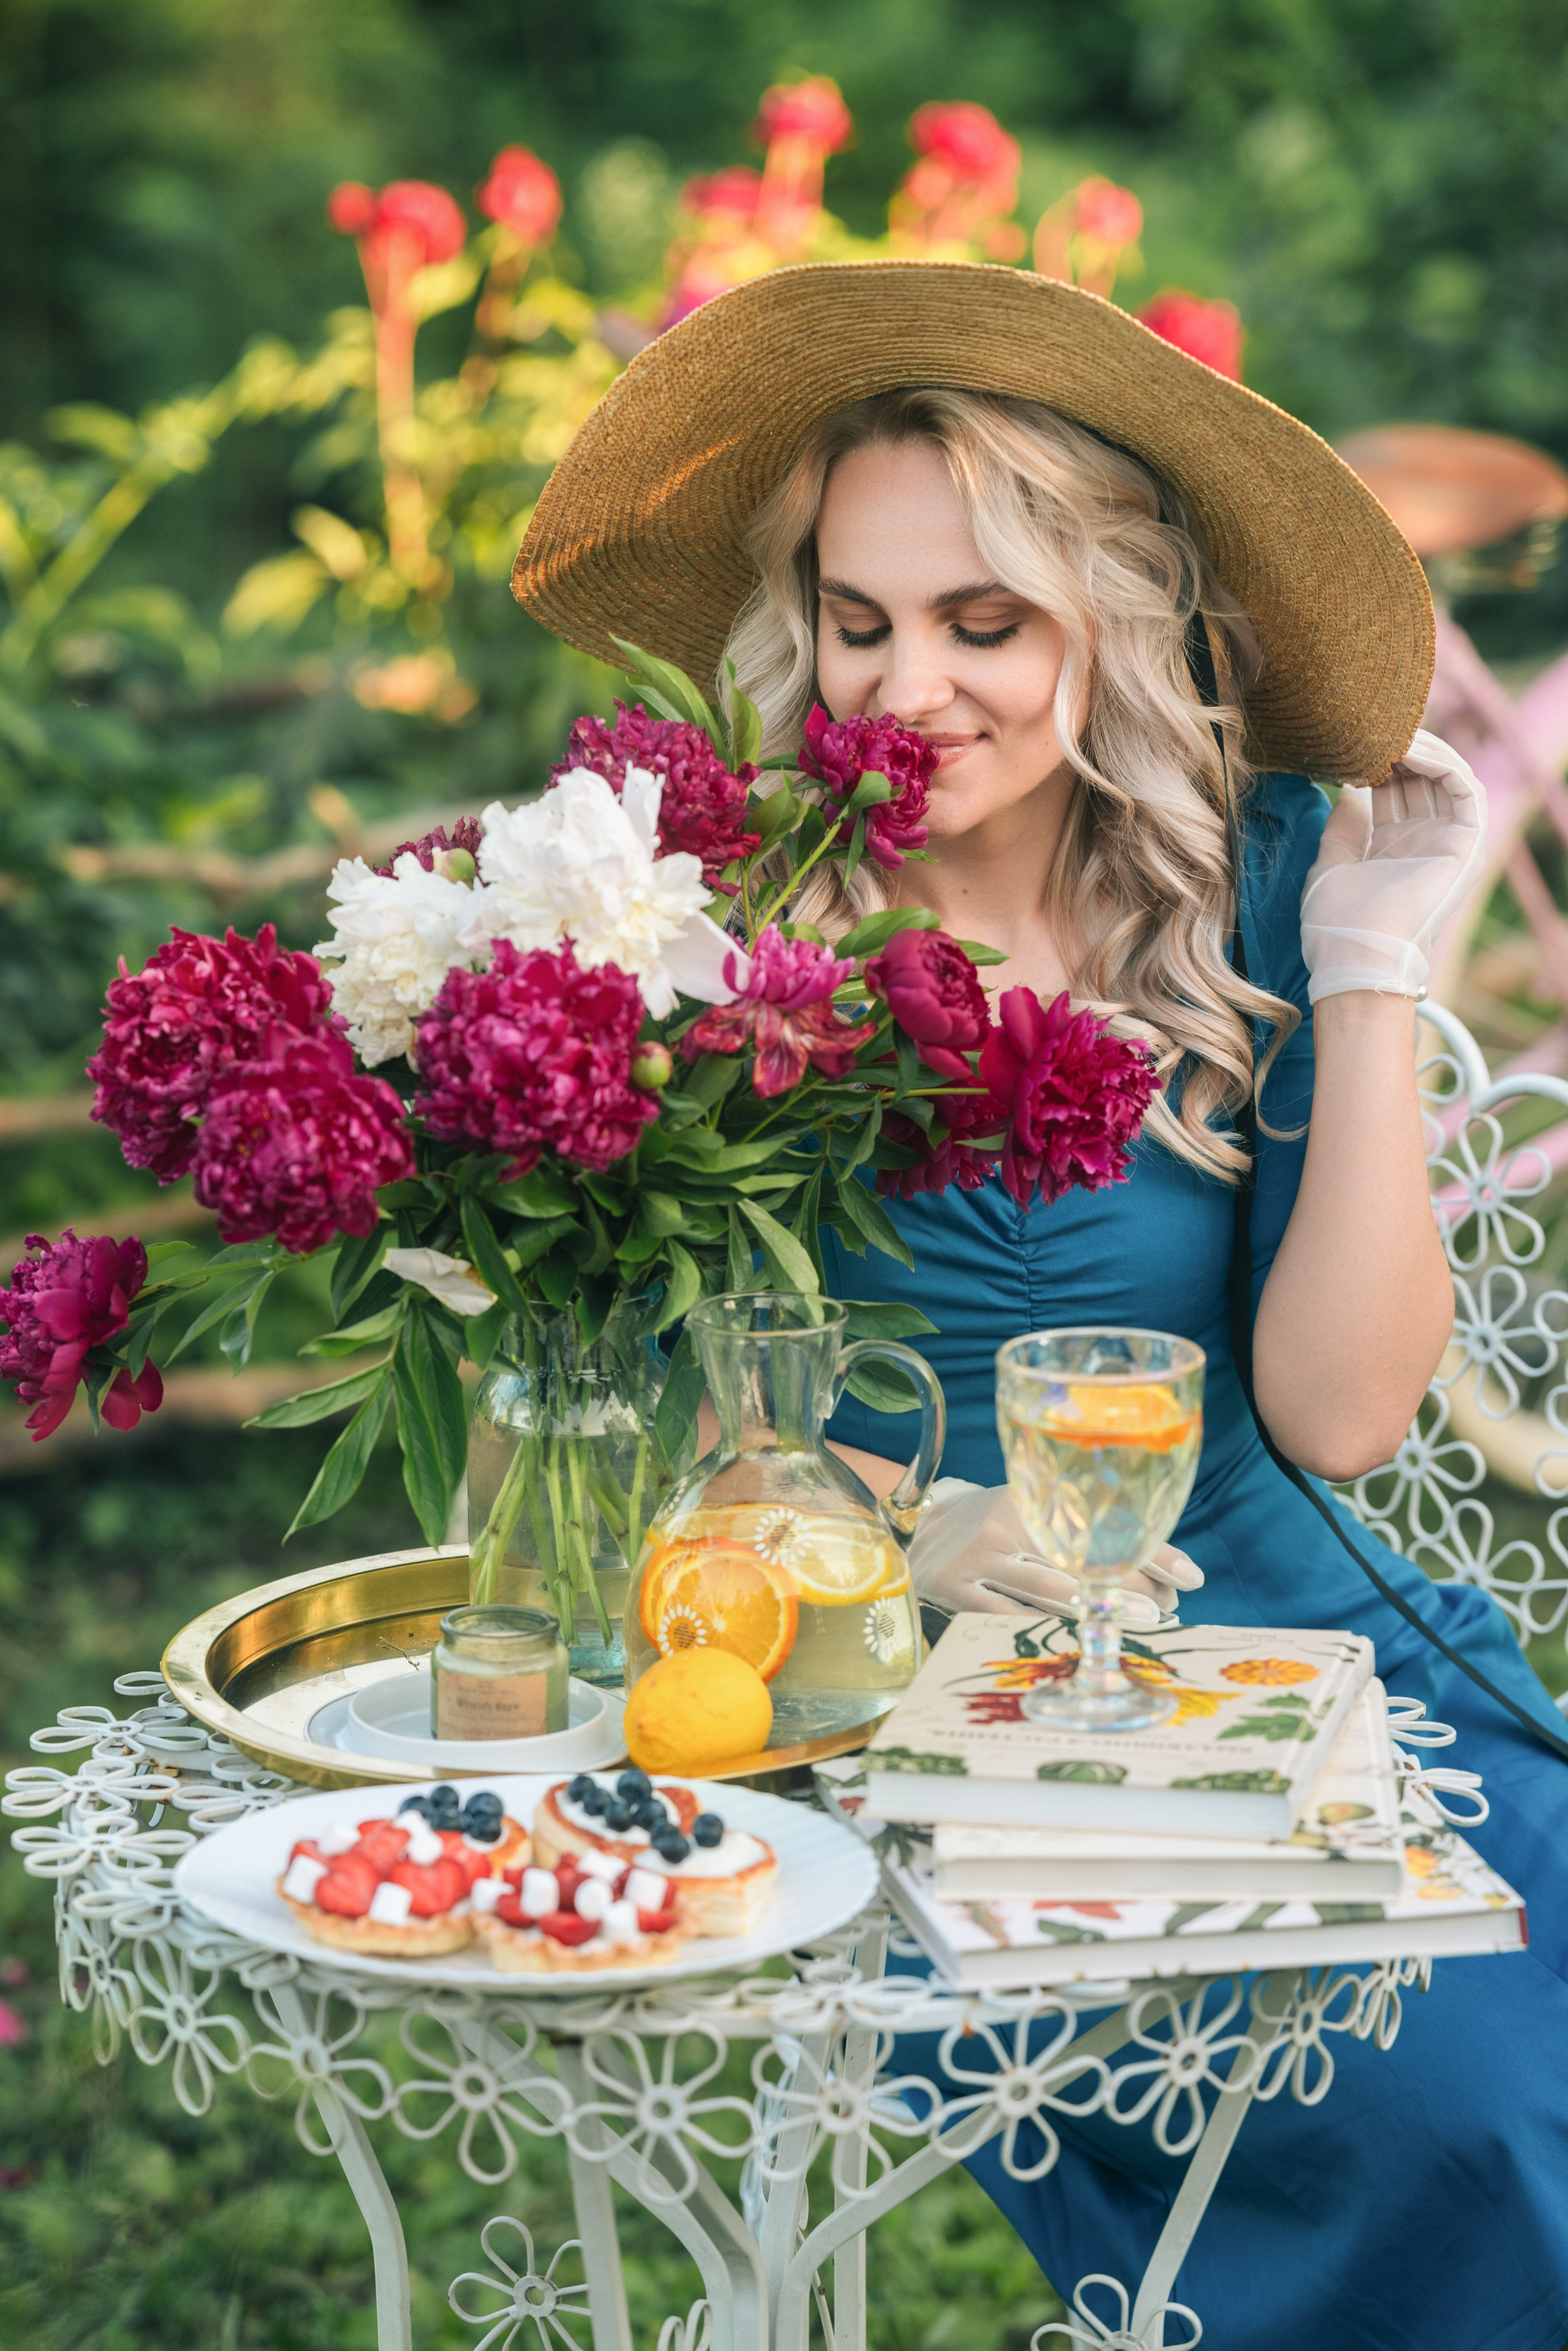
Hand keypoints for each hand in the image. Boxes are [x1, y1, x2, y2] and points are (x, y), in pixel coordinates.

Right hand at [907, 1479, 1203, 1626]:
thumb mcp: (1036, 1515)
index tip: (1192, 1579)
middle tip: (1168, 1610)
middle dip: (1134, 1588)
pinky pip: (1008, 1619)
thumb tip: (1164, 1576)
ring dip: (1103, 1613)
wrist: (917, 1533)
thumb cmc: (997, 1530)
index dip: (1153, 1551)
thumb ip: (1084, 1535)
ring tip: (1145, 1625)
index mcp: (1031, 1497)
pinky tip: (1079, 1642)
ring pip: (1052, 1591)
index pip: (1103, 1524)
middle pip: (1083, 1559)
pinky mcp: (954, 1589)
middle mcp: (1004, 1522)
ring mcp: (977, 1557)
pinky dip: (1046, 1631)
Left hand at [1300, 728, 1487, 1003]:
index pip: (1395, 792)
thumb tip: (1347, 791)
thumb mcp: (1330, 866)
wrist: (1355, 956)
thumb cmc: (1337, 923)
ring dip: (1423, 751)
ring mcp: (1450, 844)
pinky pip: (1465, 789)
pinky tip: (1409, 751)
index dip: (1378, 763)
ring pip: (1448, 779)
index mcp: (1395, 850)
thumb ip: (1343, 828)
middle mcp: (1426, 844)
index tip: (1354, 742)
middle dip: (1401, 751)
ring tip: (1392, 735)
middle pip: (1422, 780)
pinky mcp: (1468, 845)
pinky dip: (1442, 763)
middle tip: (1375, 730)